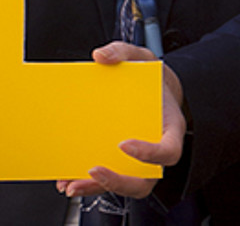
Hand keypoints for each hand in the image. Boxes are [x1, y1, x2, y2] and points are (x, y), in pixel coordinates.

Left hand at [56, 42, 185, 200]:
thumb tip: (101, 56)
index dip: (149, 153)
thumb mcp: (143, 58)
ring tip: (72, 184)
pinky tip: (69, 180)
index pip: (169, 151)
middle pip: (146, 180)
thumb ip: (124, 52)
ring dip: (99, 188)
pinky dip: (89, 185)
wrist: (157, 91)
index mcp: (170, 128)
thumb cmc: (153, 80)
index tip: (124, 144)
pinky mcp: (123, 165)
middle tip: (94, 170)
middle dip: (118, 181)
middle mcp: (158, 151)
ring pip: (126, 186)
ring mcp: (141, 162)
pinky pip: (110, 181)